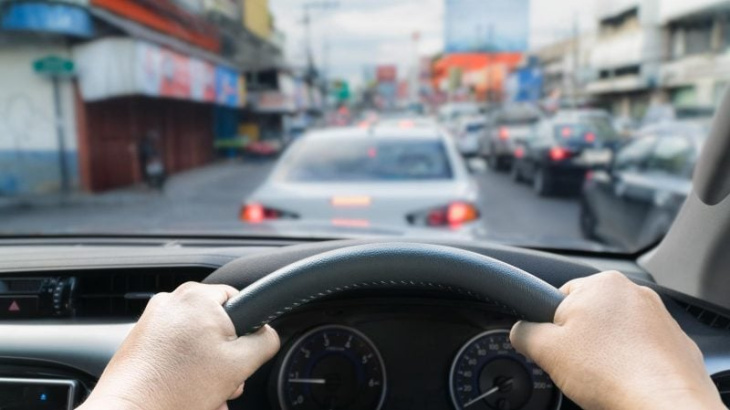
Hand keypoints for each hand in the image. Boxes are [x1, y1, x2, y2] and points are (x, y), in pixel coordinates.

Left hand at [77, 283, 279, 409]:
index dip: (248, 330)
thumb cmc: (177, 388)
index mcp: (197, 296)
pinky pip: (175, 349)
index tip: (244, 354)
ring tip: (206, 394)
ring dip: (208, 368)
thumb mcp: (240, 364)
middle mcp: (171, 301)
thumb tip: (269, 334)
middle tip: (226, 381)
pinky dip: (185, 368)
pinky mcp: (140, 340)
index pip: (241, 299)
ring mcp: (152, 320)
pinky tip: (187, 393)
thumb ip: (265, 341)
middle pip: (217, 325)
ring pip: (196, 341)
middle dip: (226, 357)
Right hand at [510, 271, 724, 409]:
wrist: (666, 406)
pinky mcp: (677, 343)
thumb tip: (520, 331)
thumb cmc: (611, 373)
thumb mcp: (546, 350)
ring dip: (607, 353)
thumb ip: (524, 333)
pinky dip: (633, 364)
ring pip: (617, 333)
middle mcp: (634, 292)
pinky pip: (643, 350)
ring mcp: (660, 317)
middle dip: (581, 340)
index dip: (551, 329)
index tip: (556, 351)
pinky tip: (627, 381)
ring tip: (605, 377)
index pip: (559, 299)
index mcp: (601, 283)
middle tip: (579, 367)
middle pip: (589, 316)